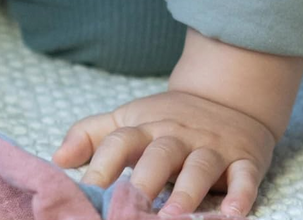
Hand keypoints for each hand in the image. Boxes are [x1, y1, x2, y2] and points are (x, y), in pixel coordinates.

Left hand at [52, 89, 274, 216]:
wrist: (229, 95)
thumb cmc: (169, 118)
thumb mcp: (130, 119)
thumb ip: (92, 135)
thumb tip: (57, 158)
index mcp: (146, 127)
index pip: (120, 141)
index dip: (101, 164)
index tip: (86, 189)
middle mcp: (177, 136)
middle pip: (159, 154)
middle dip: (145, 180)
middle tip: (130, 207)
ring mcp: (212, 147)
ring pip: (199, 166)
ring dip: (187, 191)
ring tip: (173, 216)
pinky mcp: (244, 158)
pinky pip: (245, 176)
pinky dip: (241, 194)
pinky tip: (233, 213)